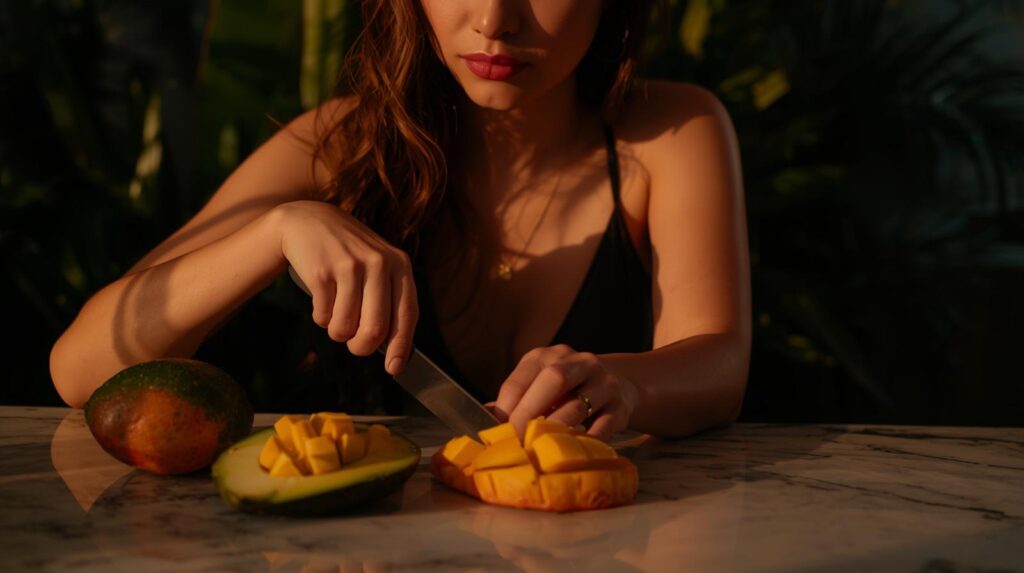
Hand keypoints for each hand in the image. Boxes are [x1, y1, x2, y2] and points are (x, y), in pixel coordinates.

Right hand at [273, 200, 417, 374]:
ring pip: (345, 328)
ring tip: (336, 313)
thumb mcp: (378, 266)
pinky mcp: (321, 272)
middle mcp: (378, 263)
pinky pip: (323, 317)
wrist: (308, 222)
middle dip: (362, 347)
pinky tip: (322, 298)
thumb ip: (390, 300)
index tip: (394, 368)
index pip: (408, 314)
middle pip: (375, 329)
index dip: (401, 346)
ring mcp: (349, 266)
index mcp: (399, 264)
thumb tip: (394, 351)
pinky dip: (321, 318)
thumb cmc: (349, 255)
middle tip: (354, 345)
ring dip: (337, 332)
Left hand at [494, 344, 637, 439]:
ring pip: (577, 406)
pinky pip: (602, 427)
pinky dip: (584, 441)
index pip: (521, 378)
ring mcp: (603, 382)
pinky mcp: (620, 406)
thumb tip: (484, 418)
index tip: (495, 432)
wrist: (619, 385)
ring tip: (538, 449)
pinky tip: (570, 453)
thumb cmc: (569, 390)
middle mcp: (578, 362)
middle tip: (515, 441)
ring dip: (554, 429)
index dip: (506, 406)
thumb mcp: (542, 385)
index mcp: (548, 356)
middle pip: (553, 380)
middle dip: (529, 413)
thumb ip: (517, 400)